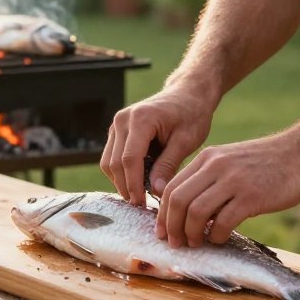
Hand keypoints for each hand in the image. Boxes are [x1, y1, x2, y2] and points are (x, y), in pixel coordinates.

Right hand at [100, 86, 213, 205]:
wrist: (187, 94)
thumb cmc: (191, 115)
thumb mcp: (186, 141)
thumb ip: (168, 165)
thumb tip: (155, 191)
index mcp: (141, 119)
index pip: (129, 159)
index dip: (134, 185)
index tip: (143, 204)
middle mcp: (123, 119)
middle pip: (114, 163)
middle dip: (126, 187)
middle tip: (142, 205)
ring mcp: (117, 124)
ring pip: (108, 162)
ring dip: (121, 181)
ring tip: (140, 195)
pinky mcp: (117, 130)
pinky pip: (111, 157)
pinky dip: (121, 172)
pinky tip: (138, 182)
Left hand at [155, 132, 299, 246]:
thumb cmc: (268, 163)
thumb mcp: (231, 162)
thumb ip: (210, 180)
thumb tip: (191, 212)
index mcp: (207, 158)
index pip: (172, 187)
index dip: (163, 214)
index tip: (164, 231)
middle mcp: (215, 166)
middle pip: (178, 200)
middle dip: (172, 227)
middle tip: (175, 243)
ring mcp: (233, 181)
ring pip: (196, 211)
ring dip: (191, 233)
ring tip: (196, 243)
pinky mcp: (252, 196)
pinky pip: (224, 221)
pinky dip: (217, 235)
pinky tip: (221, 239)